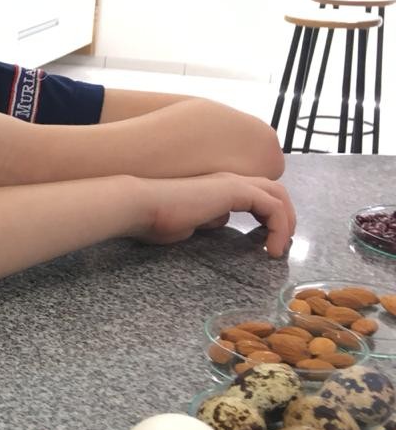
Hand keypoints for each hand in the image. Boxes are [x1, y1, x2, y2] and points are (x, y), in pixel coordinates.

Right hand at [133, 173, 297, 256]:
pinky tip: (270, 249)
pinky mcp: (235, 191)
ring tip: (279, 247)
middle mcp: (229, 180)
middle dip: (285, 217)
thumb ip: (207, 219)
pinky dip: (279, 228)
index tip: (266, 242)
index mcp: (218, 187)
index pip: (257, 196)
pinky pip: (272, 208)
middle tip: (283, 244)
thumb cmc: (155, 217)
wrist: (142, 205)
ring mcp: (233, 183)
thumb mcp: (189, 223)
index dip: (268, 218)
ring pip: (278, 196)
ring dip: (286, 222)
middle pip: (275, 191)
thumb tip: (218, 221)